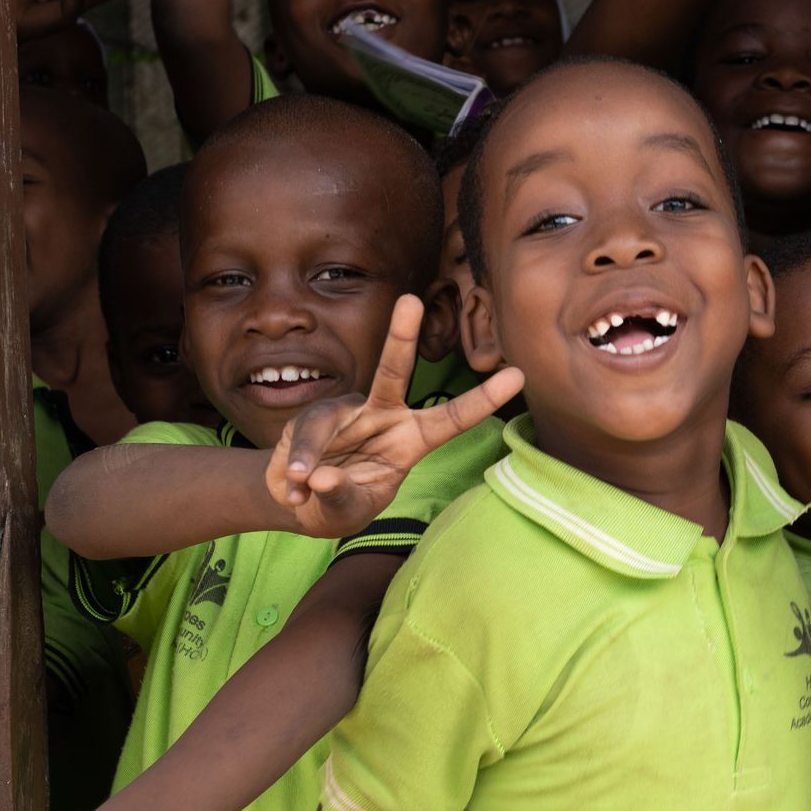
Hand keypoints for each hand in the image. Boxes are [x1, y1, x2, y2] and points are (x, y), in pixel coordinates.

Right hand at [264, 296, 523, 537]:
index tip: (518, 376)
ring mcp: (347, 413)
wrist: (303, 505)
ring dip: (310, 454)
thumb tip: (321, 477)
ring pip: (327, 419)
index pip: (453, 418)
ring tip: (301, 485)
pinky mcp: (313, 418)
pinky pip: (302, 440)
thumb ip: (342, 496)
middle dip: (401, 335)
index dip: (483, 399)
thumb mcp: (351, 511)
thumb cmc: (343, 503)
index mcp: (413, 439)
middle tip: (411, 300)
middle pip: (393, 372)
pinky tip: (293, 493)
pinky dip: (294, 471)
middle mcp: (384, 416)